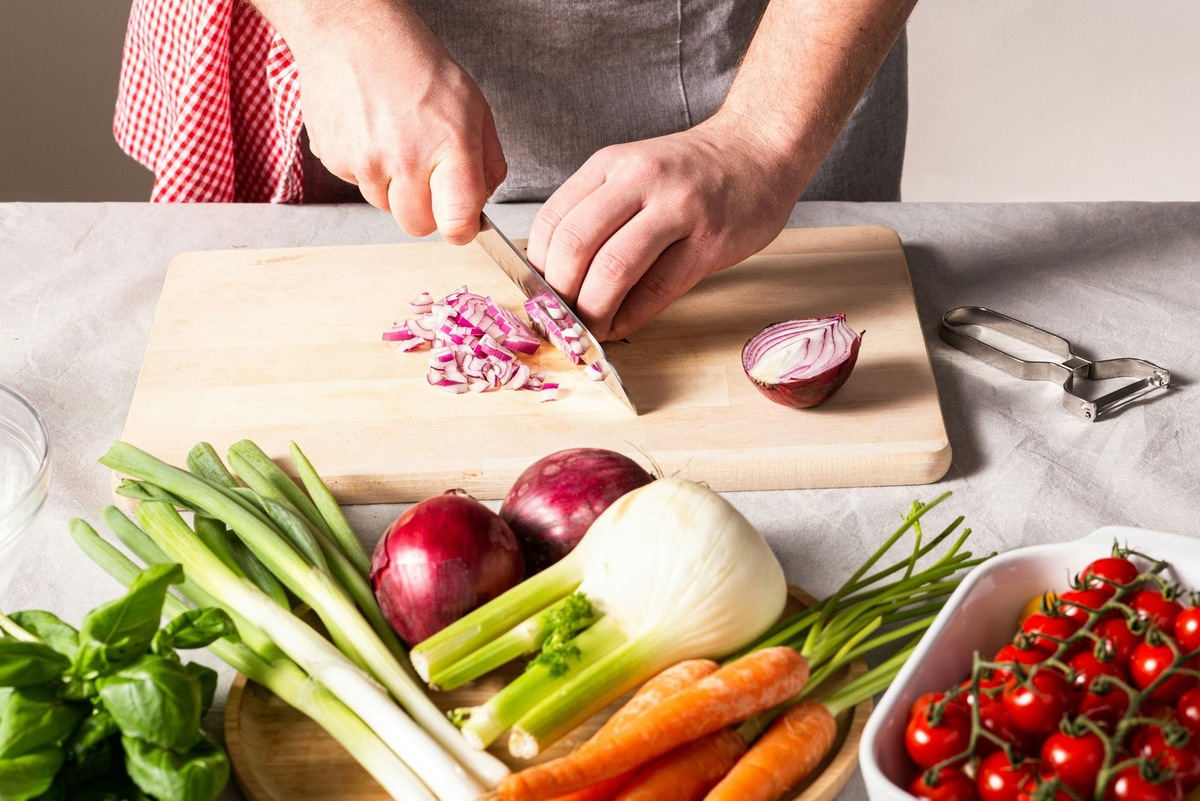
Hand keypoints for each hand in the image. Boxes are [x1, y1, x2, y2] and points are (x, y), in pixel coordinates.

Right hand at [289, 1, 505, 242]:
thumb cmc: (414, 63)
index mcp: (449, 143)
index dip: (460, 229)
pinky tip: (372, 132)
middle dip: (426, 210)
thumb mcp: (473, 105)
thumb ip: (487, 162)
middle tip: (427, 173)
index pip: (456, 222)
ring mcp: (365, 161)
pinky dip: (368, 168)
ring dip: (394, 186)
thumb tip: (481, 205)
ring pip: (386, 206)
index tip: (461, 222)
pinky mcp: (335, 160)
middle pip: (418, 226)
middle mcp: (405, 158)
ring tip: (397, 139)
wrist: (350, 30)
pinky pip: (359, 185)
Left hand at [525, 113, 807, 340]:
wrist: (759, 150)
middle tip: (562, 318)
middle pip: (576, 246)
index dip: (537, 268)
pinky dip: (631, 316)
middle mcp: (640, 181)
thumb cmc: (692, 172)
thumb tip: (556, 274)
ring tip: (590, 329)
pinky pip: (658, 289)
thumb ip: (597, 212)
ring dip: (594, 311)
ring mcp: (678, 210)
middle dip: (561, 294)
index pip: (553, 221)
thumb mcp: (633, 171)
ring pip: (614, 269)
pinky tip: (622, 325)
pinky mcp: (710, 242)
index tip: (540, 295)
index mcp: (610, 165)